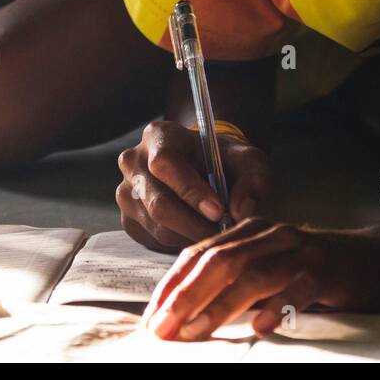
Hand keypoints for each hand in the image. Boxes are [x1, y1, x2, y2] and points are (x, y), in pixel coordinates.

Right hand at [117, 120, 271, 252]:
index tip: (219, 211)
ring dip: (191, 236)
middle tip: (224, 234)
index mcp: (159, 136)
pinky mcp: (129, 219)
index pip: (165, 163)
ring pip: (158, 227)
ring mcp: (126, 192)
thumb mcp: (248, 161)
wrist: (203, 167)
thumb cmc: (224, 161)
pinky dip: (181, 243)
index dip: (190, 190)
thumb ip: (253, 180)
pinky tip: (198, 233)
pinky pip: (154, 241)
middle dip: (195, 224)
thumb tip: (241, 210)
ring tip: (216, 233)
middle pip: (158, 202)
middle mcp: (133, 162)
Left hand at [141, 218, 379, 339]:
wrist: (377, 257)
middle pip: (218, 261)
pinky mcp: (325, 269)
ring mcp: (297, 250)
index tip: (152, 316)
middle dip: (185, 295)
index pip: (199, 254)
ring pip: (251, 273)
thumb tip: (188, 314)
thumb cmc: (315, 268)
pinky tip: (259, 326)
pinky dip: (276, 306)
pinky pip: (296, 287)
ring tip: (196, 331)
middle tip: (163, 327)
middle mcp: (268, 236)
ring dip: (219, 305)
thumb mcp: (270, 266)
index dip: (172, 284)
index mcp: (248, 233)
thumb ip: (234, 280)